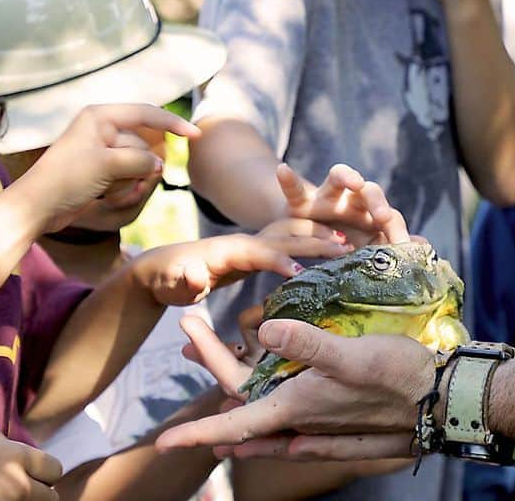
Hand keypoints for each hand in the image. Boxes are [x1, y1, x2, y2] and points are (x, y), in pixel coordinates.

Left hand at [13, 103, 199, 234]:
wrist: (36, 208)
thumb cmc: (66, 179)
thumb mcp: (108, 165)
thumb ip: (140, 160)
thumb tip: (158, 165)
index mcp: (100, 116)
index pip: (146, 113)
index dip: (173, 123)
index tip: (195, 136)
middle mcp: (102, 129)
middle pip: (142, 145)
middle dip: (139, 167)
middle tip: (122, 182)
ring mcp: (102, 151)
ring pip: (137, 164)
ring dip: (130, 182)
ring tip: (110, 193)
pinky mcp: (101, 171)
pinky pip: (127, 176)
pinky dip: (123, 189)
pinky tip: (107, 198)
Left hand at [133, 220, 349, 306]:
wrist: (165, 264)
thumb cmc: (168, 279)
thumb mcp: (171, 282)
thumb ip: (184, 279)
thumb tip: (195, 272)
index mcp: (230, 250)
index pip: (258, 252)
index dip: (278, 260)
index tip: (301, 272)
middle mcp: (248, 240)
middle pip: (285, 235)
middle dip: (313, 241)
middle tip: (345, 248)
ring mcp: (257, 241)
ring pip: (294, 233)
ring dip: (320, 235)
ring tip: (349, 244)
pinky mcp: (263, 248)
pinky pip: (293, 240)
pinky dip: (317, 240)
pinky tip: (339, 251)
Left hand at [157, 318, 431, 460]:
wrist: (444, 402)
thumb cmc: (400, 376)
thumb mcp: (352, 353)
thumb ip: (308, 343)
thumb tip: (265, 329)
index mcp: (299, 406)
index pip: (238, 424)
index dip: (200, 432)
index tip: (164, 443)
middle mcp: (306, 423)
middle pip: (249, 418)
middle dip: (215, 397)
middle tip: (192, 354)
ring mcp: (327, 429)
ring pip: (274, 430)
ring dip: (243, 417)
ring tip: (221, 405)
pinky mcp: (347, 427)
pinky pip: (302, 437)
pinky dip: (281, 434)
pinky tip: (284, 436)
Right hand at [277, 163, 409, 244]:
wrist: (304, 234)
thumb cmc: (341, 241)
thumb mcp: (364, 248)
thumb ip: (389, 245)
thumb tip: (424, 247)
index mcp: (370, 214)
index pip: (389, 215)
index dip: (397, 229)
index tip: (404, 246)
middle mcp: (350, 200)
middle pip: (368, 190)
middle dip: (377, 200)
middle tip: (383, 216)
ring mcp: (325, 198)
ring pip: (337, 178)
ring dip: (346, 177)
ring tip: (354, 181)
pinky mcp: (300, 202)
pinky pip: (294, 189)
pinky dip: (289, 179)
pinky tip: (283, 169)